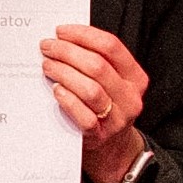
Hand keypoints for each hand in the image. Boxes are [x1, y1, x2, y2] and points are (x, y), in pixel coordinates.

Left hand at [41, 24, 149, 182]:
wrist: (112, 150)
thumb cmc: (105, 107)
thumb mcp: (111, 84)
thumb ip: (97, 62)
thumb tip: (64, 38)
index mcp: (135, 78)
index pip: (111, 47)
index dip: (83, 35)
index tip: (61, 31)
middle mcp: (130, 97)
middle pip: (98, 66)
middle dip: (68, 52)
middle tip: (48, 47)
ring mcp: (117, 118)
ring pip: (91, 89)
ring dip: (64, 73)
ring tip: (47, 66)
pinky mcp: (100, 135)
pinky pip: (83, 116)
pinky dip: (67, 101)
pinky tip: (55, 91)